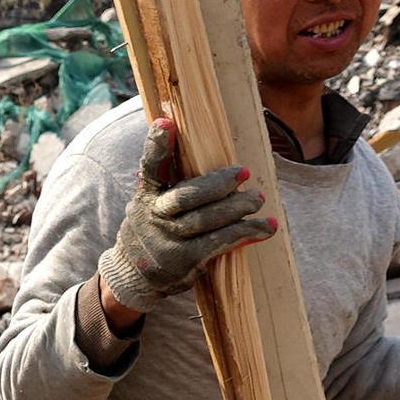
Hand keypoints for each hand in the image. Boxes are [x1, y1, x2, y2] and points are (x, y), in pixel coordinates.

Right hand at [97, 117, 276, 317]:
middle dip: (218, 183)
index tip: (167, 123)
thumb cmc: (152, 229)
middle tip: (244, 171)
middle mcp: (153, 217)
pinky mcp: (184, 262)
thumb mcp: (148, 202)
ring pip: (206, 220)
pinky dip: (246, 233)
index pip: (150, 167)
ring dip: (238, 208)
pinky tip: (266, 227)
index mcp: (145, 196)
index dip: (157, 145)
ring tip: (259, 198)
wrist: (132, 276)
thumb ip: (165, 177)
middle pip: (186, 197)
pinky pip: (220, 243)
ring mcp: (167, 241)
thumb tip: (180, 126)